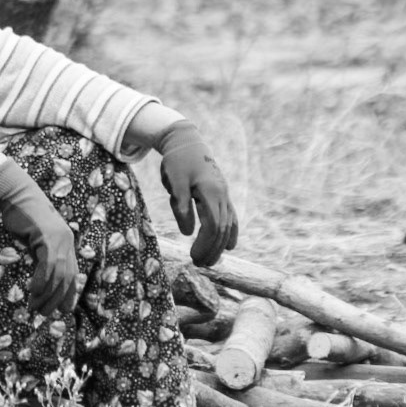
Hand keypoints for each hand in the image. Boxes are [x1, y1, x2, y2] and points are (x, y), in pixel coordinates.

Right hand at [0, 160, 78, 316]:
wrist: (15, 192)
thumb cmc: (21, 213)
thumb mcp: (34, 237)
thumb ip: (41, 253)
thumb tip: (42, 274)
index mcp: (66, 242)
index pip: (72, 273)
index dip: (68, 293)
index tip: (62, 310)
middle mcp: (67, 241)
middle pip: (67, 278)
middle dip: (56, 299)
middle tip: (44, 314)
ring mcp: (60, 239)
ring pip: (58, 275)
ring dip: (46, 295)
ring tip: (35, 307)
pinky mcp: (48, 237)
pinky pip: (48, 266)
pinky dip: (41, 281)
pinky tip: (33, 292)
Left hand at [155, 120, 238, 265]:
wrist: (186, 142)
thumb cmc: (177, 161)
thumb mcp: (174, 182)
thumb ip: (181, 206)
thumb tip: (188, 232)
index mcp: (211, 192)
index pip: (213, 226)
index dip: (205, 244)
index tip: (193, 256)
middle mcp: (222, 195)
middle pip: (223, 229)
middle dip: (213, 249)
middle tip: (200, 264)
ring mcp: (224, 194)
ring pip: (229, 224)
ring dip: (221, 245)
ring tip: (211, 261)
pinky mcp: (222, 194)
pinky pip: (231, 217)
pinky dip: (231, 232)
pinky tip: (230, 246)